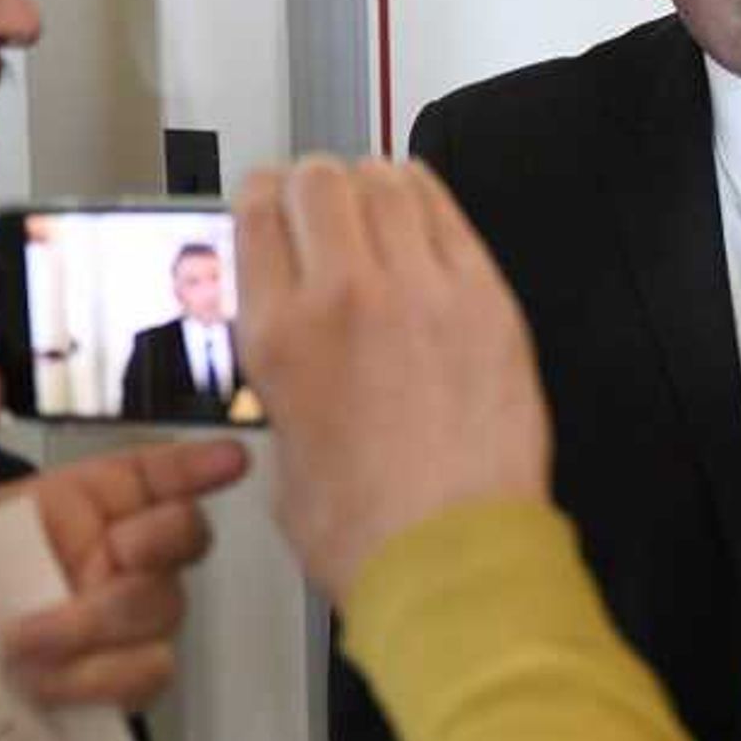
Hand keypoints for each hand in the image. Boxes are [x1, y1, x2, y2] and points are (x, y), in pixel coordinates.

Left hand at [0, 348, 249, 710]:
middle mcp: (95, 566)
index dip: (196, 465)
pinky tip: (40, 682)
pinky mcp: (100, 692)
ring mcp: (102, 632)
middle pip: (184, 539)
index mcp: (63, 510)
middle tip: (115, 554)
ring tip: (25, 642)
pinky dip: (100, 675)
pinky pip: (148, 672)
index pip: (150, 477)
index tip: (232, 460)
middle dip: (165, 539)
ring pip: (165, 608)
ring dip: (101, 621)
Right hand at [233, 156, 549, 595]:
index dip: (259, 200)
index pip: (255, 214)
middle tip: (319, 201)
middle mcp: (345, 296)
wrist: (453, 561)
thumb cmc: (370, 532)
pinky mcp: (485, 300)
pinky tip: (420, 207)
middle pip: (318, 179)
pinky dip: (427, 198)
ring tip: (372, 200)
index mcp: (280, 336)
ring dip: (371, 183)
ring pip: (386, 180)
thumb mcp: (281, 454)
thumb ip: (283, 387)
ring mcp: (422, 290)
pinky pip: (449, 213)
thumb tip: (298, 367)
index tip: (267, 204)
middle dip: (312, 184)